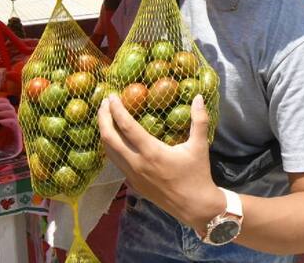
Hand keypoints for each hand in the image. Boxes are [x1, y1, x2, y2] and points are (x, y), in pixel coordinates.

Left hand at [98, 94, 224, 230]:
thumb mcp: (200, 146)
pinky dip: (111, 148)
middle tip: (104, 103)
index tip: (112, 96)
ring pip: (109, 152)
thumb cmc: (197, 175)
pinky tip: (116, 140)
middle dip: (103, 119)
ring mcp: (132, 175)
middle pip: (109, 138)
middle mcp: (137, 164)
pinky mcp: (133, 183)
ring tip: (106, 118)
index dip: (116, 110)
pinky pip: (116, 162)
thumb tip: (198, 97)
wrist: (194, 206)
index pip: (126, 127)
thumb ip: (199, 120)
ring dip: (105, 133)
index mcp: (152, 152)